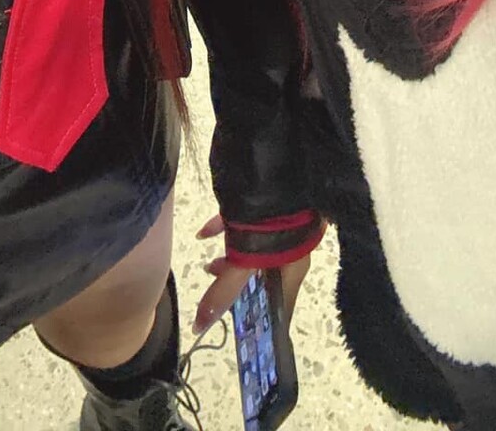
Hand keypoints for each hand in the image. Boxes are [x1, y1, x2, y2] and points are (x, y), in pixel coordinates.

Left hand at [193, 213, 312, 336]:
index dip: (263, 319)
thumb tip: (201, 326)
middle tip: (216, 286)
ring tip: (208, 262)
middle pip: (264, 276)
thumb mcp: (243, 262)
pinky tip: (205, 231)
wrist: (276, 165)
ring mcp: (282, 226)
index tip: (244, 330)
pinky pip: (248, 224)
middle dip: (238, 284)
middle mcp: (292, 249)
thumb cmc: (268, 223)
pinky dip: (227, 230)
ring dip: (230, 257)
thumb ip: (223, 293)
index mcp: (294, 267)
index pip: (282, 305)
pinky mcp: (270, 206)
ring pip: (255, 250)